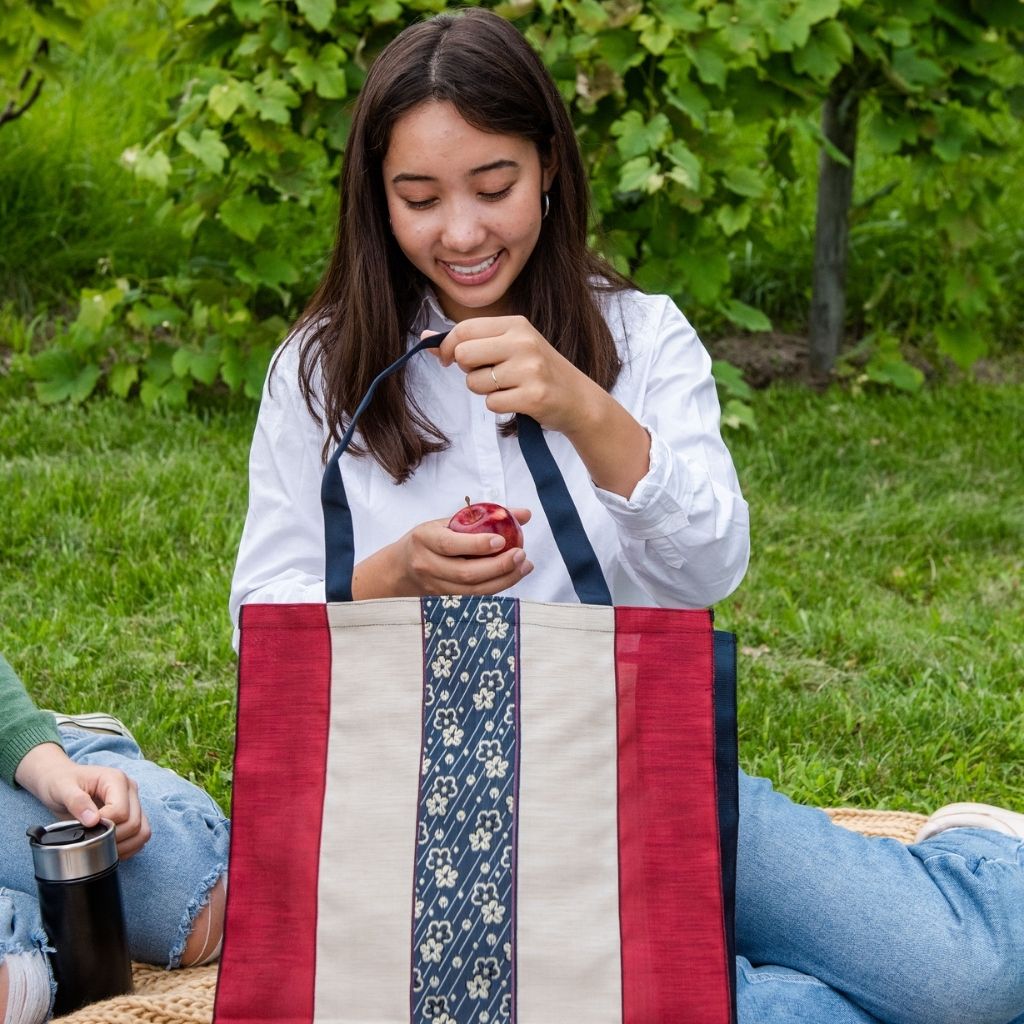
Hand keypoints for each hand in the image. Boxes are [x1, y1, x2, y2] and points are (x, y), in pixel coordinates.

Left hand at [14, 742, 151, 858]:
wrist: (60, 779)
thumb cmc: (61, 782)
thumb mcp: (63, 788)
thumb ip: (77, 802)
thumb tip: (93, 821)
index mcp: (116, 780)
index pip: (121, 811)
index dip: (104, 826)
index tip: (85, 828)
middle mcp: (130, 790)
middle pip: (134, 823)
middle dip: (112, 838)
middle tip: (91, 840)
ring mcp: (133, 802)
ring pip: (142, 831)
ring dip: (124, 845)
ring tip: (102, 847)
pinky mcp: (133, 814)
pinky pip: (141, 835)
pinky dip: (128, 847)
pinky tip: (110, 848)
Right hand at [352, 509, 533, 597]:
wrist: (399, 570)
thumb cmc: (428, 540)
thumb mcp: (446, 522)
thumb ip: (483, 517)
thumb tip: (525, 514)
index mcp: (424, 539)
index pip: (450, 544)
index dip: (476, 544)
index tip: (501, 540)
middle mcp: (427, 565)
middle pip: (465, 572)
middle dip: (498, 566)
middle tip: (521, 555)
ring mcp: (435, 586)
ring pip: (472, 589)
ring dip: (503, 579)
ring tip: (524, 566)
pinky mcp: (444, 599)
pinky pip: (474, 596)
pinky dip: (496, 587)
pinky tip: (512, 576)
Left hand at [428, 317, 651, 498]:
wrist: (578, 399)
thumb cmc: (537, 372)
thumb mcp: (510, 346)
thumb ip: (470, 342)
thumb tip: (425, 339)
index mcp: (516, 324)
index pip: (464, 329)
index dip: (447, 347)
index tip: (448, 360)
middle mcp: (523, 342)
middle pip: (464, 354)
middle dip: (467, 371)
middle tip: (488, 375)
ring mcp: (529, 369)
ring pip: (475, 383)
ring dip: (484, 391)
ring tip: (508, 388)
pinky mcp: (533, 396)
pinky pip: (491, 404)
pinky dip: (499, 406)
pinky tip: (518, 401)